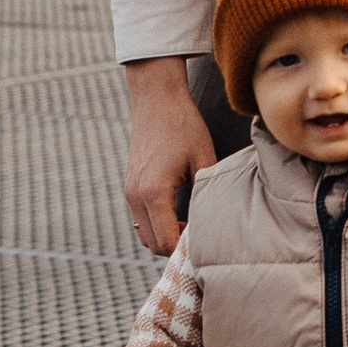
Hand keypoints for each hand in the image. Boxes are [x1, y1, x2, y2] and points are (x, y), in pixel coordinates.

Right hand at [122, 56, 214, 254]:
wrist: (157, 99)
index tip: (207, 239)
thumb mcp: (203, 159)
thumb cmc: (183, 126)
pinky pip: (141, 219)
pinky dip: (156, 223)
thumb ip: (207, 193)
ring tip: (189, 225)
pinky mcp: (129, 186)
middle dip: (175, 246)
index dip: (187, 247)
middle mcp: (136, 197)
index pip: (167, 241)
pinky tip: (177, 212)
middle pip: (152, 244)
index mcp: (154, 193)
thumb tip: (218, 220)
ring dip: (164, 236)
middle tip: (200, 235)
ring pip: (144, 234)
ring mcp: (129, 192)